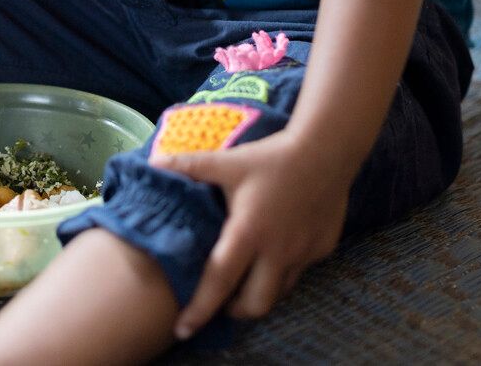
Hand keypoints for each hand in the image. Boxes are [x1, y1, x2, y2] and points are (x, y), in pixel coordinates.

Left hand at [154, 131, 350, 338]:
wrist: (327, 149)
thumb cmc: (271, 157)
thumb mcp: (229, 161)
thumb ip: (191, 166)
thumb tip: (154, 162)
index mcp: (248, 233)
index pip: (219, 282)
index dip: (199, 309)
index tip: (182, 330)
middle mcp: (277, 251)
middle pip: (255, 304)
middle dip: (236, 311)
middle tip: (224, 300)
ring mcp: (303, 253)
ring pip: (280, 292)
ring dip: (261, 292)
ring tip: (248, 279)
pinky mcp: (322, 249)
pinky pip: (300, 270)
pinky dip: (285, 269)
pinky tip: (279, 249)